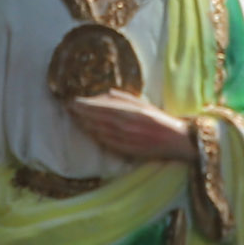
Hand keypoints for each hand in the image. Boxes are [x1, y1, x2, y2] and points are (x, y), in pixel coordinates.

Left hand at [68, 90, 196, 162]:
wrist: (176, 140)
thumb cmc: (160, 119)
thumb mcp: (143, 103)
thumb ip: (123, 98)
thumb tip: (102, 93)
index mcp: (131, 111)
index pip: (101, 107)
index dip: (85, 104)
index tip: (72, 100)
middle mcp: (126, 125)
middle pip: (96, 119)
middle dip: (80, 113)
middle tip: (67, 108)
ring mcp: (125, 139)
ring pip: (98, 131)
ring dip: (84, 124)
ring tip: (74, 118)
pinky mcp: (126, 151)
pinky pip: (105, 142)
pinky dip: (94, 135)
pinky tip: (87, 130)